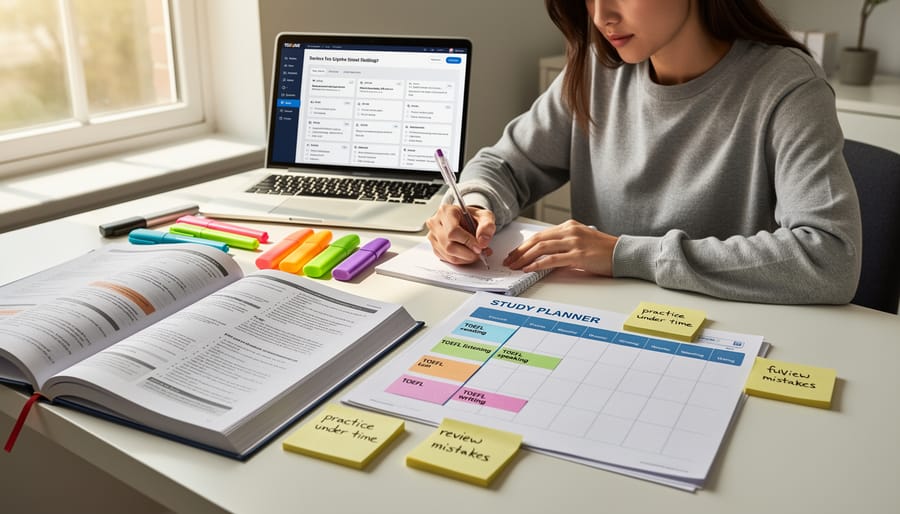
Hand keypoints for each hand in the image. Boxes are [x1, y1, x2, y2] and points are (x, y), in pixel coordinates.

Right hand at [426, 204, 495, 264]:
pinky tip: (468, 254)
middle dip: (467, 253)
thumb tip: (483, 241)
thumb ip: (487, 226)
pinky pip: (447, 259)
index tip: (479, 247)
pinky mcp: (435, 246)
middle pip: (449, 245)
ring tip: (476, 253)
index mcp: (446, 211)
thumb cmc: (472, 217)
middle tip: (479, 252)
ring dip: (465, 258)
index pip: (453, 231)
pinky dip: (460, 260)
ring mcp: (433, 236)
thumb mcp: (485, 216)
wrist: (465, 220)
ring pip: (448, 254)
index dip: (467, 242)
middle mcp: (436, 223)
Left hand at [503, 220, 617, 275]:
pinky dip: (537, 264)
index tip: (514, 254)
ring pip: (541, 247)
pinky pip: (552, 259)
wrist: (624, 253)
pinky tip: (529, 269)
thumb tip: (546, 257)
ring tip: (515, 266)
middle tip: (509, 261)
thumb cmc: (604, 251)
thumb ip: (564, 246)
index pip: (540, 235)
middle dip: (520, 251)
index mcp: (569, 226)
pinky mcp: (579, 255)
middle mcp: (570, 231)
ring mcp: (574, 242)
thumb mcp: (582, 242)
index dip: (524, 245)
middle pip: (537, 239)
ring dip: (524, 257)